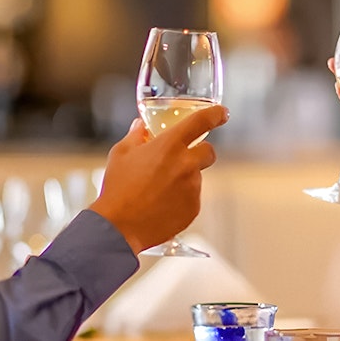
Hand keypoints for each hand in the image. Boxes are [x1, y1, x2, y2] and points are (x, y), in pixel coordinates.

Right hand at [90, 105, 228, 253]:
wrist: (119, 227)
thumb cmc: (117, 188)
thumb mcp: (121, 154)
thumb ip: (135, 135)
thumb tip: (140, 126)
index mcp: (169, 145)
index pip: (201, 121)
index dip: (215, 114)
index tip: (222, 113)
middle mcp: (186, 165)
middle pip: (209, 151)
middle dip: (199, 152)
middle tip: (180, 159)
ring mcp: (192, 188)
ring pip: (197, 176)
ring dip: (184, 178)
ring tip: (159, 189)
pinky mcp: (193, 208)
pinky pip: (192, 197)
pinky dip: (182, 198)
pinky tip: (162, 204)